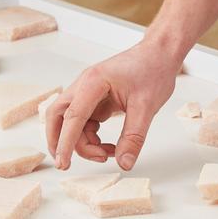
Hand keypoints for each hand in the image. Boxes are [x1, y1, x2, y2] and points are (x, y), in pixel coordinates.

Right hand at [46, 40, 180, 170]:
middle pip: (58, 116)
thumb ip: (134, 137)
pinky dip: (92, 138)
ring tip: (107, 153)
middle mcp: (84, 86)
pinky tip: (109, 146)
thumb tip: (125, 163)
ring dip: (83, 143)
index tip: (63, 163)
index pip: (72, 117)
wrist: (159, 54)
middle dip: (59, 141)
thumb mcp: (147, 107)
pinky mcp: (95, 100)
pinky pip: (84, 123)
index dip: (65, 142)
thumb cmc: (153, 70)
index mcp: (93, 82)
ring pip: (71, 123)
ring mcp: (88, 93)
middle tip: (66, 164)